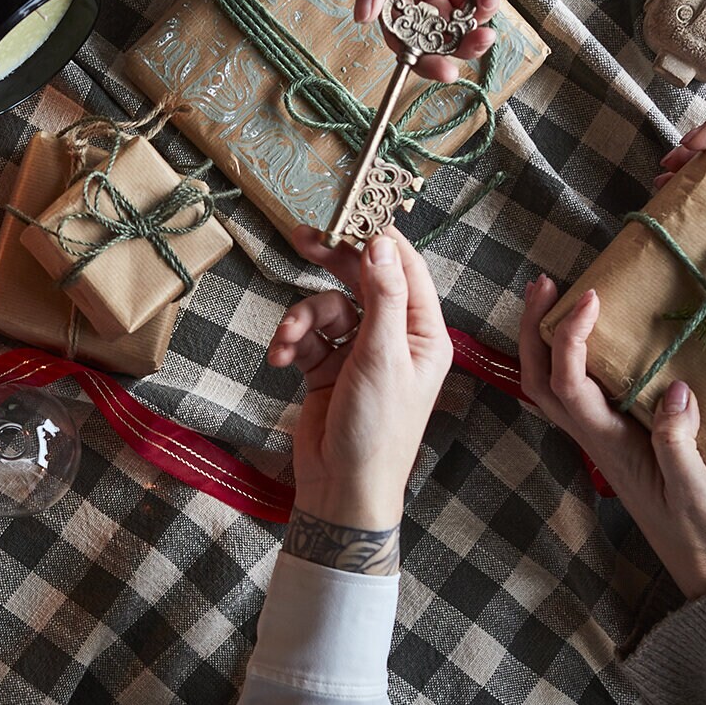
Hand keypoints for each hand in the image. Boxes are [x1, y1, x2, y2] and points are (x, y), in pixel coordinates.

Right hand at [270, 230, 453, 568]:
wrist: (341, 490)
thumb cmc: (376, 430)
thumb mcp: (383, 357)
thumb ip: (383, 297)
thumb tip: (382, 243)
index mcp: (425, 333)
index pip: (405, 269)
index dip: (378, 238)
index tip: (347, 214)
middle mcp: (396, 338)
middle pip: (364, 280)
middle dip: (333, 262)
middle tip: (303, 238)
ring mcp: (361, 353)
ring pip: (329, 307)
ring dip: (304, 318)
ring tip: (288, 341)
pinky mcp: (328, 369)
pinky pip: (309, 336)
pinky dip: (292, 341)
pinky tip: (280, 358)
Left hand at [520, 280, 705, 599]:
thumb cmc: (703, 532)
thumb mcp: (698, 494)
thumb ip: (680, 447)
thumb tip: (675, 393)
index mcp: (608, 443)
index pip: (569, 383)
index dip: (571, 337)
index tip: (591, 297)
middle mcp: (594, 436)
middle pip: (541, 380)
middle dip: (534, 329)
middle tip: (544, 282)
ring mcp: (601, 437)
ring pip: (552, 386)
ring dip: (544, 340)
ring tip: (554, 295)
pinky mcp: (616, 438)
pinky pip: (578, 392)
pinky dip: (570, 357)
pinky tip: (590, 336)